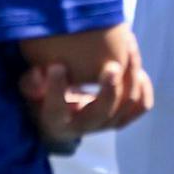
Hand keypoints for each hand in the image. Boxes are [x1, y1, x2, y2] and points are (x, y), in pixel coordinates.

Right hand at [16, 25, 152, 143]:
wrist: (61, 118)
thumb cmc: (42, 97)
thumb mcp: (29, 91)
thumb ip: (31, 82)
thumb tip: (40, 72)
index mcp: (56, 121)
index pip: (56, 109)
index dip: (57, 89)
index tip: (57, 66)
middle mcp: (85, 126)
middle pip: (102, 111)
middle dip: (110, 89)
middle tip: (112, 65)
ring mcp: (107, 123)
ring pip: (127, 104)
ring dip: (131, 76)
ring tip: (129, 47)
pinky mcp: (121, 117)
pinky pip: (140, 107)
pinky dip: (144, 89)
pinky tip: (139, 69)